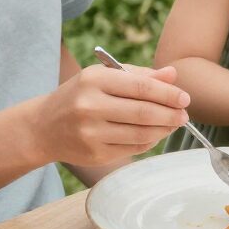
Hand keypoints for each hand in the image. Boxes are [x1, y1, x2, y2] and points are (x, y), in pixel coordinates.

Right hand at [38, 62, 189, 166]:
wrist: (43, 127)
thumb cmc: (80, 96)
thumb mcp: (104, 77)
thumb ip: (139, 75)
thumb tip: (172, 74)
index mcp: (93, 81)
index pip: (140, 87)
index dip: (167, 94)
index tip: (185, 98)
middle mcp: (90, 106)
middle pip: (143, 112)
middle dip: (170, 114)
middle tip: (184, 114)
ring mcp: (91, 133)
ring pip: (141, 133)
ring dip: (164, 130)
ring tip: (173, 123)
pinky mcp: (95, 154)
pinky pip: (133, 148)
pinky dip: (150, 141)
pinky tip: (155, 134)